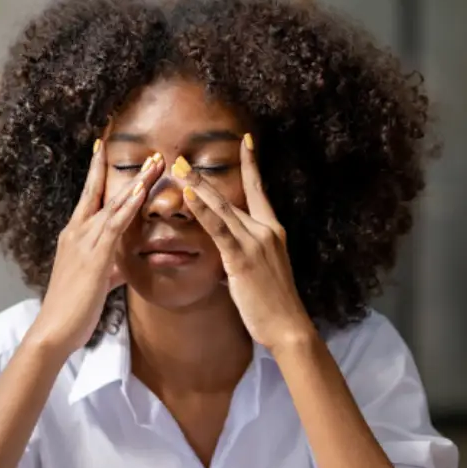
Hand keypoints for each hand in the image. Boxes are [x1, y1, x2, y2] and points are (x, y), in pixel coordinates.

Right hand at [29, 144, 163, 356]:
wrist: (54, 329)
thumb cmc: (72, 309)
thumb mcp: (95, 282)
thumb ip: (110, 268)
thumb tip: (124, 266)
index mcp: (74, 237)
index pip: (89, 198)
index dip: (98, 173)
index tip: (104, 149)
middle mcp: (76, 233)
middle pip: (100, 192)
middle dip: (122, 169)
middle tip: (146, 151)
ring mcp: (83, 242)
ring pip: (112, 204)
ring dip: (136, 182)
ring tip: (155, 163)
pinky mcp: (95, 257)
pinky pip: (115, 225)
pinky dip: (129, 206)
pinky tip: (142, 192)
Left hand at [177, 136, 313, 353]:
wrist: (288, 325)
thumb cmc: (274, 305)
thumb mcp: (261, 271)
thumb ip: (245, 256)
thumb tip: (229, 254)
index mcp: (273, 231)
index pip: (259, 190)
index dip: (251, 165)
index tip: (245, 142)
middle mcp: (266, 230)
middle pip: (232, 196)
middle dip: (204, 176)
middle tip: (181, 158)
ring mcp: (255, 242)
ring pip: (222, 207)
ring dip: (198, 185)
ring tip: (178, 168)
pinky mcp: (242, 258)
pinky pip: (219, 229)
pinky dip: (203, 210)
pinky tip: (189, 196)